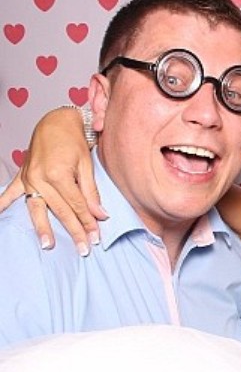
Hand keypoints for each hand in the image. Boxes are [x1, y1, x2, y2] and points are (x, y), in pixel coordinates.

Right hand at [0, 107, 105, 254]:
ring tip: (47, 245)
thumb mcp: (86, 164)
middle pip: (60, 210)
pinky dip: (2, 203)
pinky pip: (11, 192)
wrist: (56, 121)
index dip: (88, 222)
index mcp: (58, 174)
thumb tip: (100, 214)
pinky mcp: (23, 176)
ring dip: (42, 228)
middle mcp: (40, 178)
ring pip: (37, 208)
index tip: (97, 238)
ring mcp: (29, 178)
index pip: (77, 205)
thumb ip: (91, 191)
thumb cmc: (74, 141)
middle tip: (84, 249)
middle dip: (73, 230)